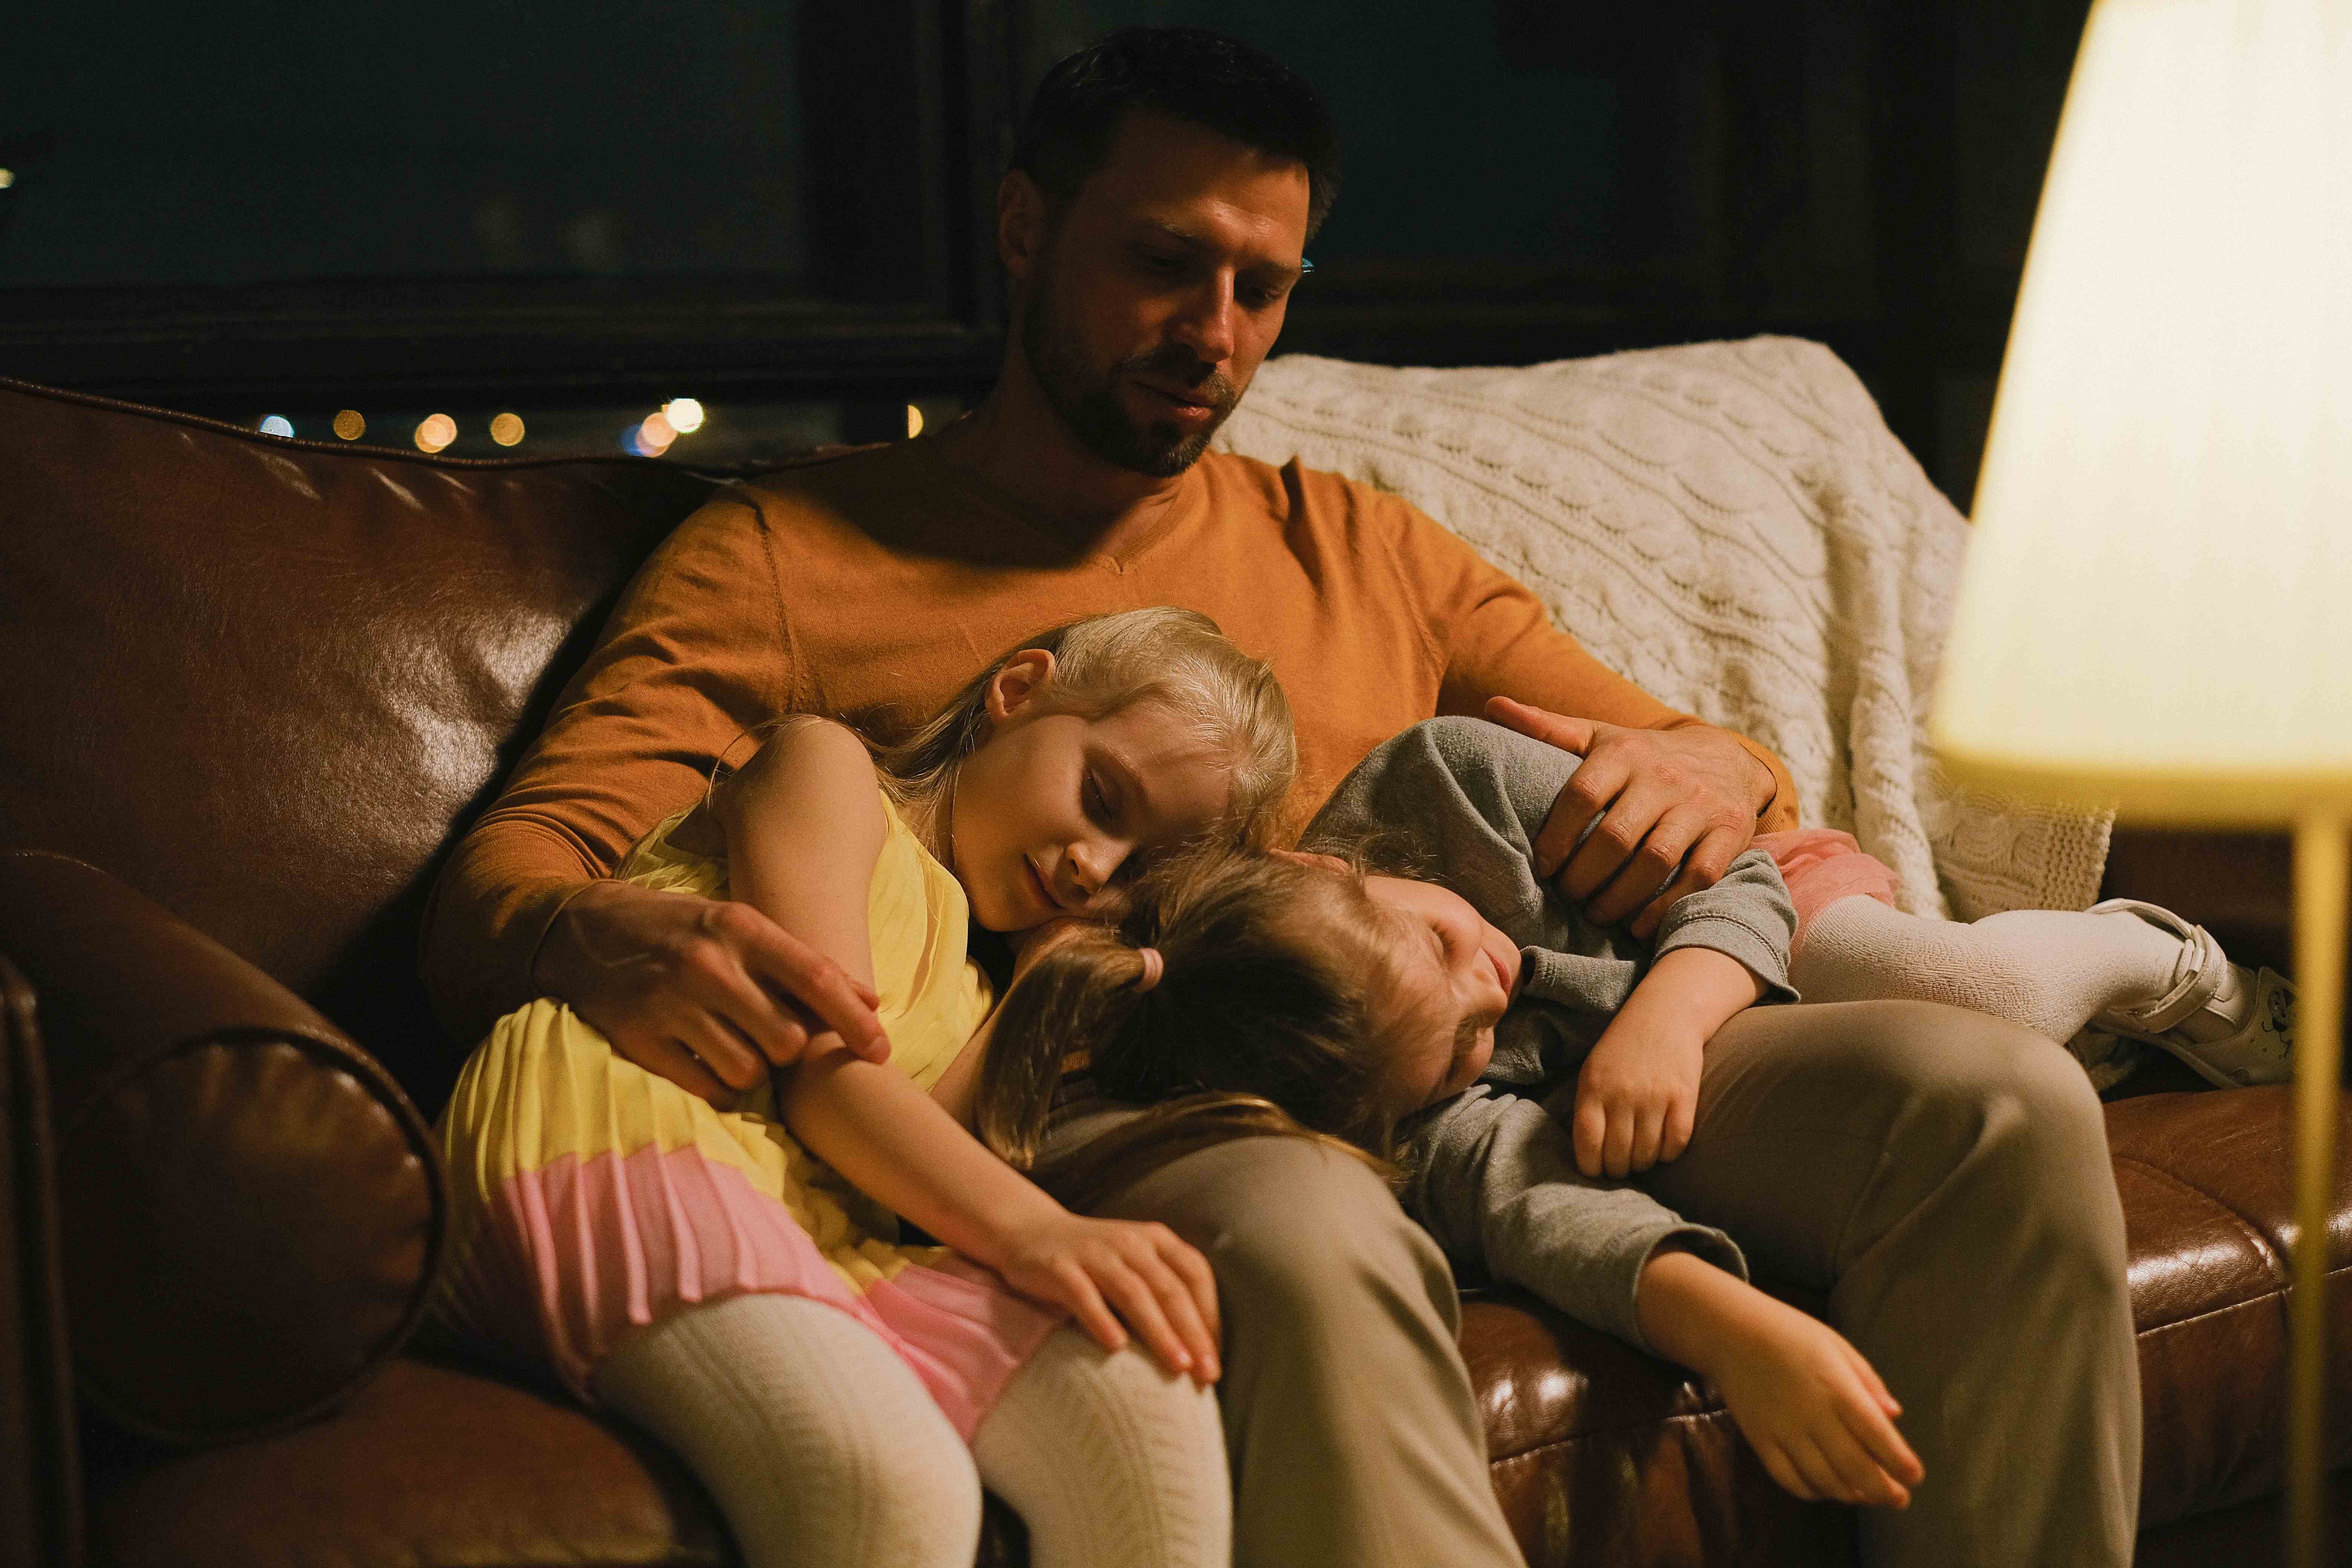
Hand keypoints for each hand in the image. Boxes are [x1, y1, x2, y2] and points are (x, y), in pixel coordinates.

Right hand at [537, 880, 888, 1106]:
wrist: (581, 931)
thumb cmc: (680, 931)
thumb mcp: (739, 927)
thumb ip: (802, 965)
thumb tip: (869, 1002)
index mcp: (740, 928)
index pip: (813, 976)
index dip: (853, 1019)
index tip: (881, 1049)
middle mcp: (708, 964)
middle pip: (787, 1038)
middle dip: (789, 1048)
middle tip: (770, 1035)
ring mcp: (670, 1004)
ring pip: (749, 1070)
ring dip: (752, 1069)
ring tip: (732, 1044)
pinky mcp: (639, 1040)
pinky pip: (708, 1089)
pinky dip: (719, 1087)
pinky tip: (707, 1063)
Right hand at [989, 1211, 1222, 1384]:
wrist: (1030, 1232)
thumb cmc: (1096, 1262)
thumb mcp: (1137, 1264)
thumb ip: (1165, 1293)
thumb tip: (1201, 1352)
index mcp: (1156, 1239)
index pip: (1195, 1275)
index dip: (1210, 1316)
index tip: (1215, 1359)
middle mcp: (1130, 1242)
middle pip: (1170, 1289)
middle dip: (1193, 1333)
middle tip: (1208, 1373)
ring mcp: (1093, 1253)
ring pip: (1134, 1293)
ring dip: (1159, 1331)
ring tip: (1177, 1365)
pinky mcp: (1059, 1267)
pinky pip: (1083, 1294)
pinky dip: (1101, 1319)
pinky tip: (1116, 1346)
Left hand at [1485, 695, 1774, 938]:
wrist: (1727, 757)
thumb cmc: (1645, 755)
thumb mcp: (1599, 735)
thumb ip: (1548, 728)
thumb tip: (1492, 706)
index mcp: (1625, 752)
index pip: (1582, 796)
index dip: (1556, 837)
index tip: (1542, 866)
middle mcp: (1664, 776)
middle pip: (1616, 837)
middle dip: (1584, 877)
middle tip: (1566, 897)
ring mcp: (1700, 805)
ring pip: (1655, 861)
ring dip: (1619, 898)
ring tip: (1595, 914)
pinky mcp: (1730, 832)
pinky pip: (1698, 877)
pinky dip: (1665, 907)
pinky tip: (1637, 924)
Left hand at [1567, 1016, 1703, 1177]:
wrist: (1666, 1012)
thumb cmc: (1623, 1046)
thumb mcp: (1593, 1070)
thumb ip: (1588, 1107)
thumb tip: (1589, 1153)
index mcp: (1594, 1089)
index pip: (1588, 1144)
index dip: (1591, 1167)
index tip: (1595, 1172)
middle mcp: (1622, 1095)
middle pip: (1618, 1156)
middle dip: (1618, 1170)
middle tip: (1621, 1167)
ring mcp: (1655, 1097)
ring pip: (1647, 1155)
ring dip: (1643, 1163)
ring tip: (1641, 1157)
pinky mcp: (1684, 1098)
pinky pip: (1676, 1144)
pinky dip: (1669, 1153)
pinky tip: (1663, 1147)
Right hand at [1706, 1290, 1923, 1509]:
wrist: (1729, 1331)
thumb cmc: (1790, 1332)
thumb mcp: (1836, 1346)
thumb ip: (1868, 1381)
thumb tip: (1894, 1416)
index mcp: (1837, 1388)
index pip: (1877, 1435)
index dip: (1900, 1462)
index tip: (1916, 1477)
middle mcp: (1813, 1415)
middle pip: (1854, 1466)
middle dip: (1882, 1490)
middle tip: (1899, 1500)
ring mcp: (1784, 1431)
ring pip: (1824, 1479)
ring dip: (1851, 1494)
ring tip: (1867, 1497)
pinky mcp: (1760, 1441)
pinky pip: (1788, 1479)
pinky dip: (1811, 1492)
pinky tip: (1826, 1490)